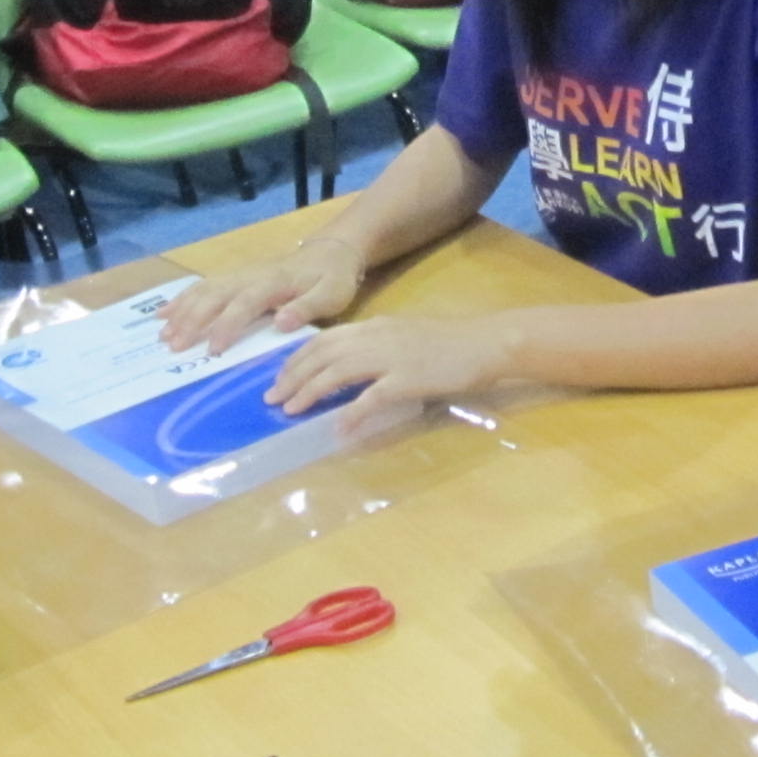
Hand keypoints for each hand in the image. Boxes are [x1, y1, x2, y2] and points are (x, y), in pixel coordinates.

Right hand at [160, 235, 364, 354]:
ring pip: (204, 290)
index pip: (245, 304)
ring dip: (182, 310)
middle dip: (193, 320)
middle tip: (174, 346)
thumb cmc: (332, 278)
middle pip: (215, 296)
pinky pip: (204, 286)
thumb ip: (306, 308)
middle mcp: (250, 277)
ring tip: (162, 333)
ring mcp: (240, 275)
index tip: (213, 349)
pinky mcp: (236, 278)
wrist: (332, 251)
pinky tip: (164, 313)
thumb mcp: (331, 294)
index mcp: (273, 283)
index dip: (227, 325)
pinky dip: (182, 299)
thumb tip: (280, 323)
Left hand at [264, 312, 516, 432]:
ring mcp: (391, 358)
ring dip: (309, 392)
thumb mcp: (402, 337)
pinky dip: (351, 413)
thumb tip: (344, 373)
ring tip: (291, 410)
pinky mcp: (408, 379)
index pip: (322, 340)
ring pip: (337, 372)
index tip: (278, 379)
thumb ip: (374, 350)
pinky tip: (339, 429)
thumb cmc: (448, 343)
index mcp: (373, 327)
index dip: (295, 360)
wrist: (485, 342)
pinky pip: (372, 397)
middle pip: (321, 355)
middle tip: (272, 399)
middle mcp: (375, 337)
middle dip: (291, 377)